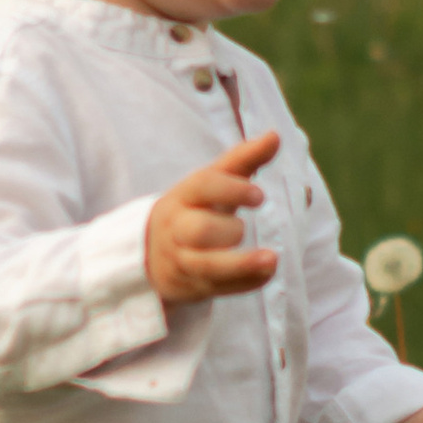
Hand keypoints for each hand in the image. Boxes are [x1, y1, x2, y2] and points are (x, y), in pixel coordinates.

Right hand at [145, 127, 282, 304]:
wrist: (147, 249)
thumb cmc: (193, 207)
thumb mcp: (212, 181)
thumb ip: (243, 159)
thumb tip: (275, 135)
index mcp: (183, 196)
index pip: (203, 187)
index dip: (232, 189)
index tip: (260, 196)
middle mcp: (177, 228)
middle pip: (199, 230)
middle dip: (228, 230)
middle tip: (242, 227)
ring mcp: (181, 260)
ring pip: (207, 265)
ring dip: (241, 263)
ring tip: (272, 259)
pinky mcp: (189, 286)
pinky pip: (219, 287)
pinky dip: (245, 281)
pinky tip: (265, 273)